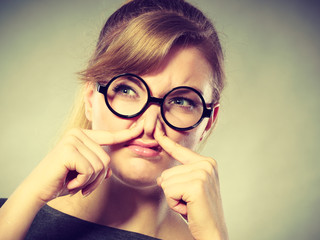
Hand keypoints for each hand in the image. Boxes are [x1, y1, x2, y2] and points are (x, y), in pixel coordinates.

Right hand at [26, 121, 143, 203]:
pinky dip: (82, 182)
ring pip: (100, 166)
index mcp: (83, 136)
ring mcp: (73, 140)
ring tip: (75, 183)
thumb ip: (97, 165)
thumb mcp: (83, 171)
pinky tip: (69, 182)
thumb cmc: (61, 180)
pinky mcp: (68, 150)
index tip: (142, 127)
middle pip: (107, 159)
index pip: (109, 136)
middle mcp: (78, 134)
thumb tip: (110, 170)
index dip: (127, 134)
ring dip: (90, 182)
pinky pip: (90, 171)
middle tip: (82, 184)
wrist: (38, 190)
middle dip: (98, 179)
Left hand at [154, 125, 227, 239]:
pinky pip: (169, 191)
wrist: (213, 232)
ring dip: (173, 198)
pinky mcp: (197, 185)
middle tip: (189, 201)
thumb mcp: (189, 188)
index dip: (166, 142)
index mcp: (206, 162)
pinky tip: (188, 208)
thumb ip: (179, 176)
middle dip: (172, 191)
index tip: (157, 130)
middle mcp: (206, 164)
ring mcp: (202, 173)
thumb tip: (161, 177)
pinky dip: (174, 204)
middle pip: (167, 172)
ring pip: (166, 182)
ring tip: (189, 205)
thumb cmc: (199, 211)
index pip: (180, 151)